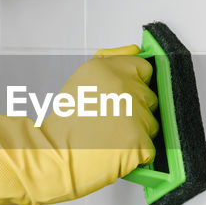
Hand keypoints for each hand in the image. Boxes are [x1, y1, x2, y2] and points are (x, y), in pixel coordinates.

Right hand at [0, 45, 158, 204]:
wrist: (52, 155)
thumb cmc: (65, 124)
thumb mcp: (82, 79)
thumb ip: (112, 59)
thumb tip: (136, 49)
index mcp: (107, 68)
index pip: (144, 69)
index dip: (137, 84)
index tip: (125, 97)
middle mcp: (122, 86)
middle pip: (152, 98)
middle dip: (137, 111)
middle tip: (110, 121)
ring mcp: (133, 114)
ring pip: (153, 124)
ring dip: (137, 134)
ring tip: (110, 137)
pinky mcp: (139, 141)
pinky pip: (150, 148)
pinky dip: (136, 155)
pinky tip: (116, 150)